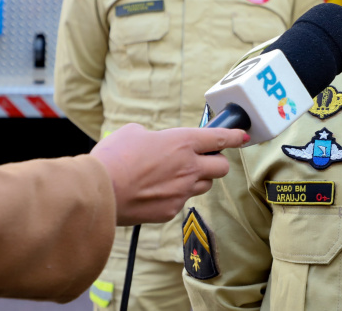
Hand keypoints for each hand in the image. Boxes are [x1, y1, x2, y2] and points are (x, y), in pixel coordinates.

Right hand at [91, 123, 249, 225]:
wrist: (99, 191)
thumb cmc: (113, 157)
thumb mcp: (133, 132)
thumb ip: (153, 136)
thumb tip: (155, 143)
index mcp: (183, 142)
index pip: (219, 138)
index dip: (234, 136)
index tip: (242, 136)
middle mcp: (189, 167)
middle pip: (222, 167)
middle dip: (216, 161)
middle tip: (203, 159)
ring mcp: (182, 191)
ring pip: (205, 185)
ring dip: (198, 179)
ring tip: (176, 176)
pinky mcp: (171, 210)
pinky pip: (182, 201)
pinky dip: (175, 196)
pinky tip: (156, 192)